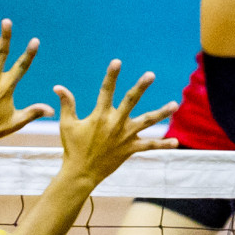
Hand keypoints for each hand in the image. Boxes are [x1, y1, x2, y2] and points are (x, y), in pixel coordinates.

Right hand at [53, 60, 178, 185]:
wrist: (81, 173)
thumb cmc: (73, 148)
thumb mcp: (67, 125)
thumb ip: (67, 104)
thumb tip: (58, 87)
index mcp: (100, 116)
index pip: (106, 90)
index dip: (111, 76)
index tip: (117, 61)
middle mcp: (115, 123)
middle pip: (130, 101)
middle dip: (141, 87)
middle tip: (150, 75)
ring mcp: (125, 136)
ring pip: (147, 121)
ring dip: (161, 113)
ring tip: (175, 105)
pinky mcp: (131, 149)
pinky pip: (150, 146)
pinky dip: (163, 145)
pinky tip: (176, 142)